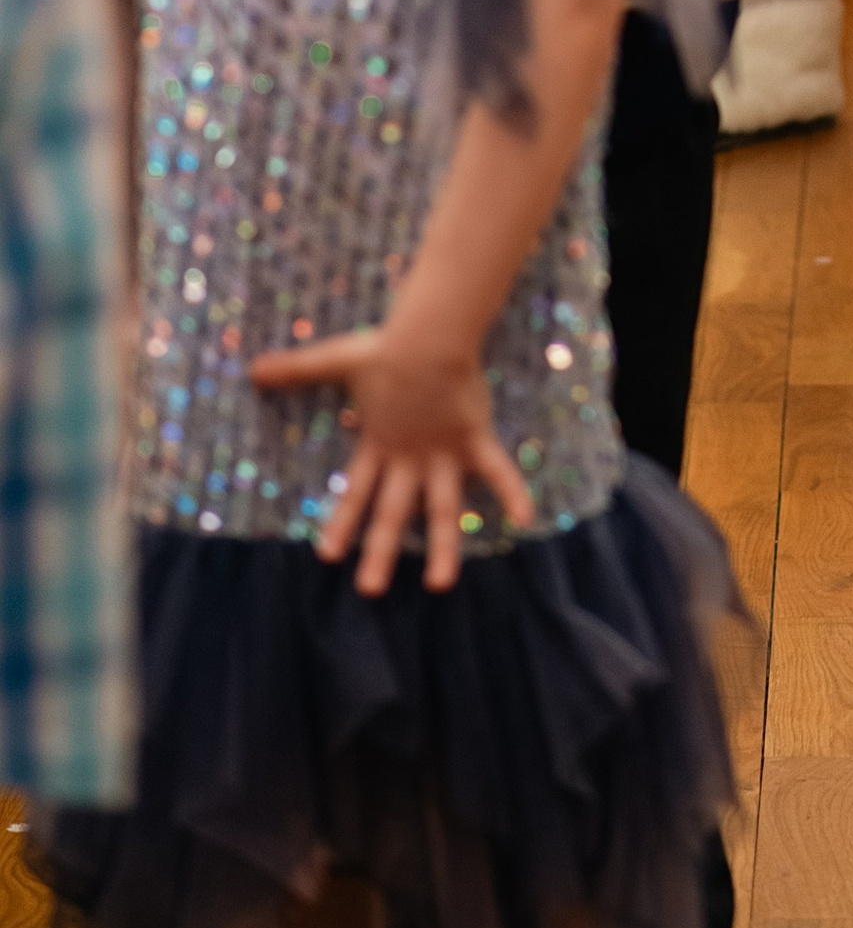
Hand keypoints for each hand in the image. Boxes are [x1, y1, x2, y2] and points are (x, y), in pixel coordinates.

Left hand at [251, 320, 536, 594]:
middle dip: (380, 552)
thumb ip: (297, 369)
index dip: (341, 523)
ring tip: (438, 585)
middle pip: (393, 513)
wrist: (429, 336)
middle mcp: (409, 458)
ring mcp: (443, 452)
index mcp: (378, 443)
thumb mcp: (334, 359)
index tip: (328, 557)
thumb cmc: (385, 349)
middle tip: (369, 591)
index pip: (355, 492)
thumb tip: (251, 369)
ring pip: (442, 509)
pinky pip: (497, 470)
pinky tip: (525, 521)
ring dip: (440, 547)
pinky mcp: (473, 438)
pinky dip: (512, 492)